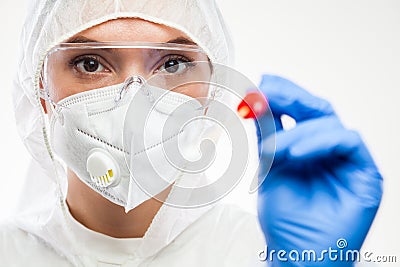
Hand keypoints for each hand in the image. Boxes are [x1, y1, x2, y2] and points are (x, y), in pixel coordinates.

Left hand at [256, 75, 382, 265]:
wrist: (296, 254)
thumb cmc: (284, 217)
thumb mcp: (269, 167)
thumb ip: (267, 134)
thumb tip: (256, 98)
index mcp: (307, 148)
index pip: (300, 111)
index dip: (284, 93)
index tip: (261, 82)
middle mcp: (328, 150)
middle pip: (318, 110)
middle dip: (292, 98)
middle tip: (268, 90)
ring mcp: (347, 160)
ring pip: (330, 124)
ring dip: (298, 130)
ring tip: (273, 150)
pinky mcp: (365, 173)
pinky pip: (348, 141)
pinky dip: (320, 141)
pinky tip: (295, 154)